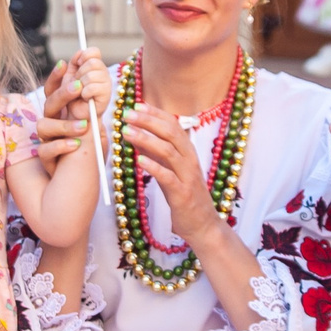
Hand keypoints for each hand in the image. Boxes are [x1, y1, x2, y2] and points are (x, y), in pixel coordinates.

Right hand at [35, 59, 94, 161]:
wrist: (82, 180)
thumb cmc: (90, 148)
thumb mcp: (96, 122)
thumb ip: (93, 99)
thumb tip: (94, 69)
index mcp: (62, 112)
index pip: (55, 89)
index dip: (57, 75)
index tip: (66, 63)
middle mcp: (52, 122)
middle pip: (49, 102)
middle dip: (63, 93)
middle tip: (78, 87)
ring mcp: (47, 140)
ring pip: (44, 126)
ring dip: (65, 124)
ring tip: (85, 126)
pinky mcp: (47, 159)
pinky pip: (46, 150)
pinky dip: (61, 146)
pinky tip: (75, 145)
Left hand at [55, 48, 111, 116]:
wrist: (74, 115)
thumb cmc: (70, 97)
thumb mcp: (67, 77)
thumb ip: (73, 63)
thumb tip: (80, 52)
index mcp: (94, 66)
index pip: (94, 51)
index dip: (84, 56)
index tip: (78, 64)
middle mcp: (103, 73)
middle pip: (93, 62)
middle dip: (79, 74)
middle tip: (77, 84)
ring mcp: (106, 84)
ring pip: (90, 75)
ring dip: (80, 85)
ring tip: (80, 92)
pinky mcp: (106, 96)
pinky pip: (91, 88)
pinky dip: (84, 93)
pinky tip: (84, 98)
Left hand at [121, 105, 216, 239]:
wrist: (203, 225)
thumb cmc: (184, 196)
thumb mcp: (170, 170)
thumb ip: (157, 154)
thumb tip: (138, 135)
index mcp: (188, 152)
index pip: (173, 125)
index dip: (155, 113)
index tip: (137, 105)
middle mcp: (190, 160)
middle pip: (171, 133)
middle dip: (148, 121)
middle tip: (128, 114)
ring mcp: (187, 177)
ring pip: (168, 151)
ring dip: (146, 139)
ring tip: (127, 132)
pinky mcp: (182, 194)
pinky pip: (167, 177)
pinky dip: (154, 166)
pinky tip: (139, 160)